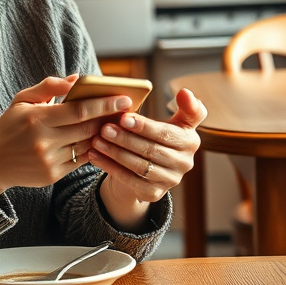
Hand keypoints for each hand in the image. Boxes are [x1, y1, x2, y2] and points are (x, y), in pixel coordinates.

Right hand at [0, 76, 133, 198]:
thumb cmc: (9, 125)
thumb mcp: (22, 100)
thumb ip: (49, 86)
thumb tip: (76, 78)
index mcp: (36, 118)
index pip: (79, 110)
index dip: (104, 104)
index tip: (124, 99)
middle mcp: (44, 141)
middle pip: (88, 129)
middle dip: (108, 119)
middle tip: (124, 111)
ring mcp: (49, 160)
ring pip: (87, 146)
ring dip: (102, 135)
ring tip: (112, 125)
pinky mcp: (52, 176)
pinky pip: (80, 160)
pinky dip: (90, 150)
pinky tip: (95, 141)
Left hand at [89, 88, 205, 231]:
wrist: (145, 167)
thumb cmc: (155, 136)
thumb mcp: (171, 120)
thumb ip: (183, 106)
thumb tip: (185, 92)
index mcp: (190, 140)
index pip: (167, 132)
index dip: (146, 126)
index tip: (124, 117)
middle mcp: (185, 162)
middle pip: (151, 148)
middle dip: (125, 137)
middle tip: (104, 127)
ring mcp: (171, 180)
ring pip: (139, 165)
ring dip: (115, 152)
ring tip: (97, 140)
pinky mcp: (154, 193)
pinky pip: (129, 179)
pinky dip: (110, 166)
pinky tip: (95, 155)